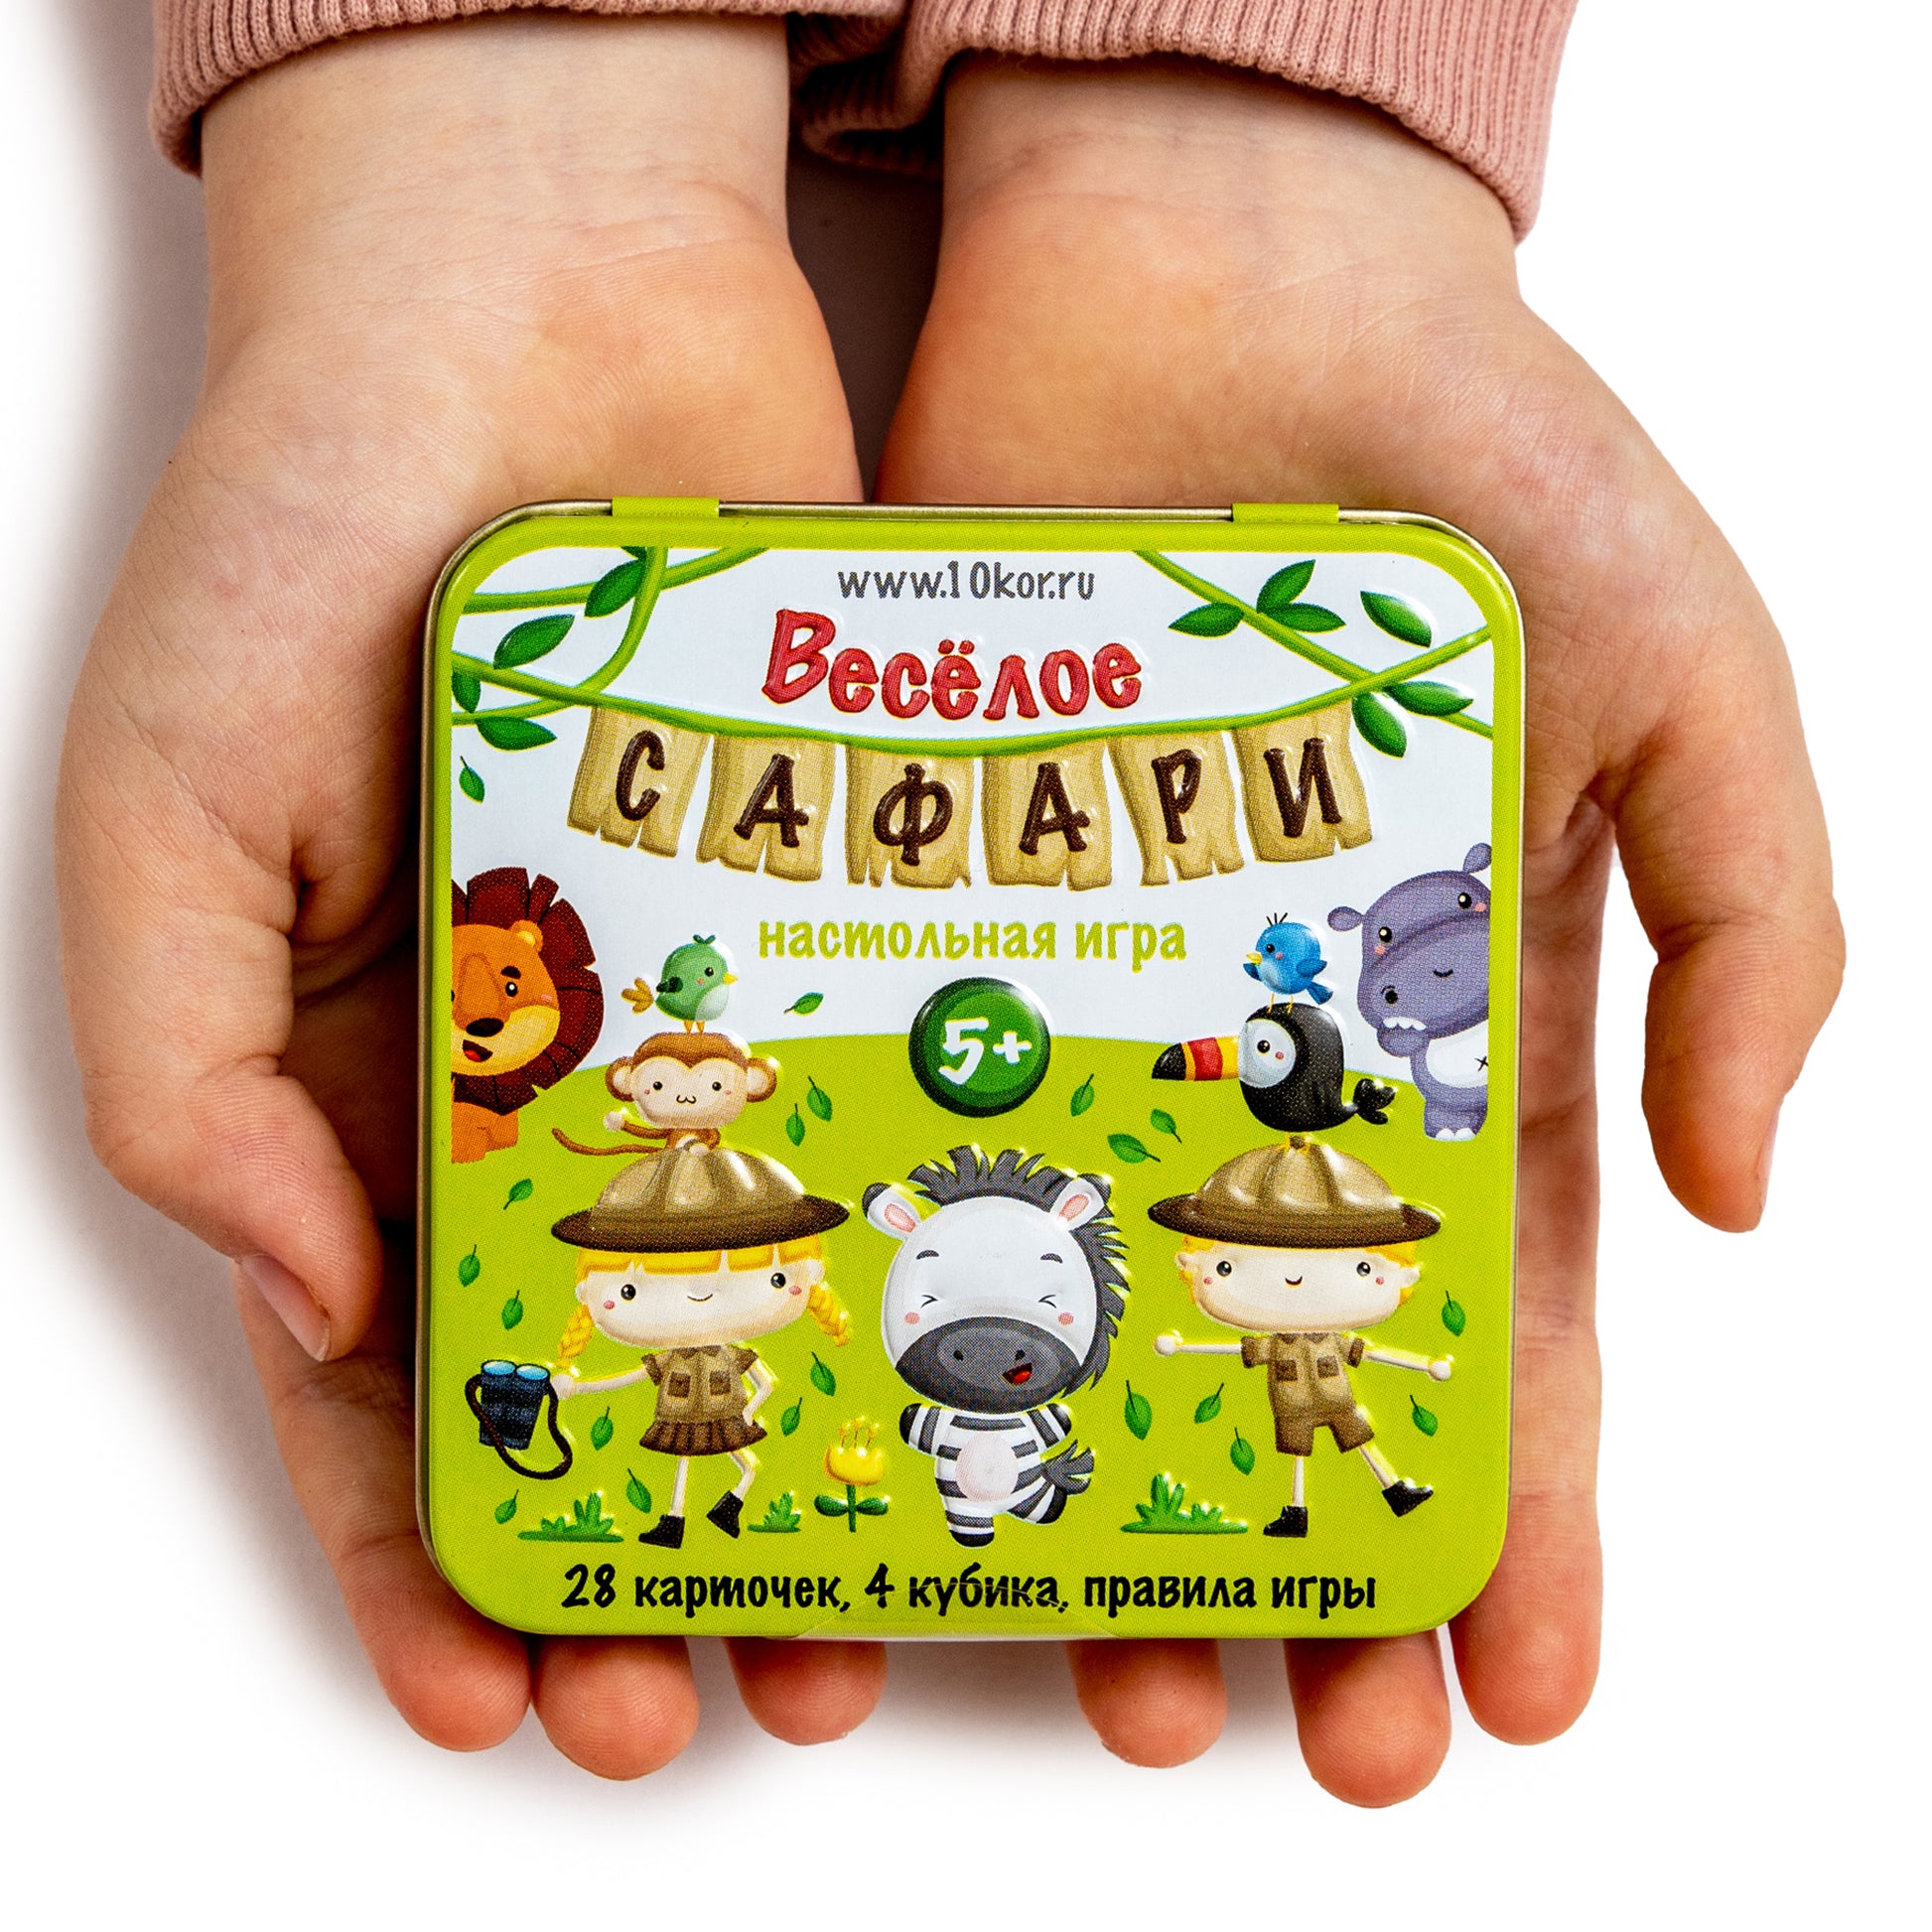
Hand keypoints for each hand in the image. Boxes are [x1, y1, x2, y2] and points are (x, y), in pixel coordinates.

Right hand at [57, 16, 881, 1774]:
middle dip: (643, 1549)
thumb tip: (292, 1294)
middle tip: (721, 1694)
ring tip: (877, 1591)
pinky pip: (896, 1095)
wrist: (535, 297)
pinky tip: (984, 1341)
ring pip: (775, 1276)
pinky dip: (926, 1229)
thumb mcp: (160, 806)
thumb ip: (176, 1063)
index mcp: (361, 1079)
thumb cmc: (307, 526)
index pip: (383, 1378)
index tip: (504, 1689)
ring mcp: (710, 998)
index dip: (427, 1553)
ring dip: (809, 1444)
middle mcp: (545, 1070)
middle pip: (602, 1369)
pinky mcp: (849, 904)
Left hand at [880, 56, 1838, 1796]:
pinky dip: (904, 1276)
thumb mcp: (1690, 670)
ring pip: (1078, 1283)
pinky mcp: (931, 907)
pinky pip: (911, 1120)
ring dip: (1090, 1475)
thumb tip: (1753, 1189)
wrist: (1210, 263)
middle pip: (1275, 1350)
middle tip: (1272, 1731)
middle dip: (1294, 1550)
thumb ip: (1753, 918)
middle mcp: (1261, 1037)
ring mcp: (1087, 983)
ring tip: (1073, 1657)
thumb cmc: (1471, 450)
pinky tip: (890, 1426)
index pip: (1490, 1316)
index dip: (1510, 1505)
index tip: (1500, 1685)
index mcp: (1450, 1020)